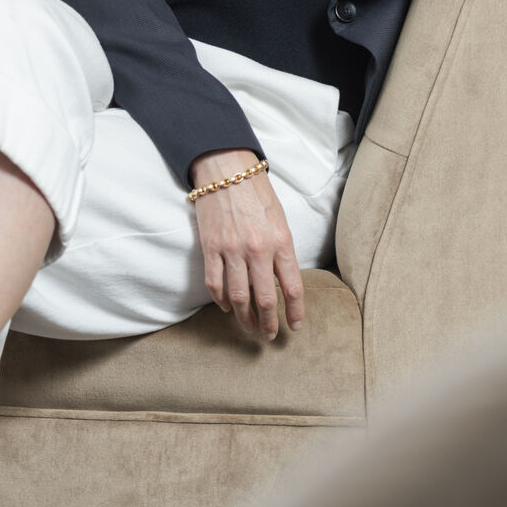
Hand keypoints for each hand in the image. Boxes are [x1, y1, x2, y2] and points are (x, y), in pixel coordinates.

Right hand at [190, 150, 303, 342]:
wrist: (227, 170)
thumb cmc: (258, 194)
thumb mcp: (280, 221)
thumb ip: (283, 252)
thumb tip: (283, 282)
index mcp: (281, 241)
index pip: (292, 287)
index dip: (295, 311)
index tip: (295, 326)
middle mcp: (257, 249)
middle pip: (265, 299)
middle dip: (268, 323)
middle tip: (270, 335)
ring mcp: (232, 250)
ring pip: (238, 297)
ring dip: (245, 318)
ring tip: (249, 328)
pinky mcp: (210, 248)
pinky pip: (215, 284)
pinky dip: (221, 300)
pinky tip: (227, 307)